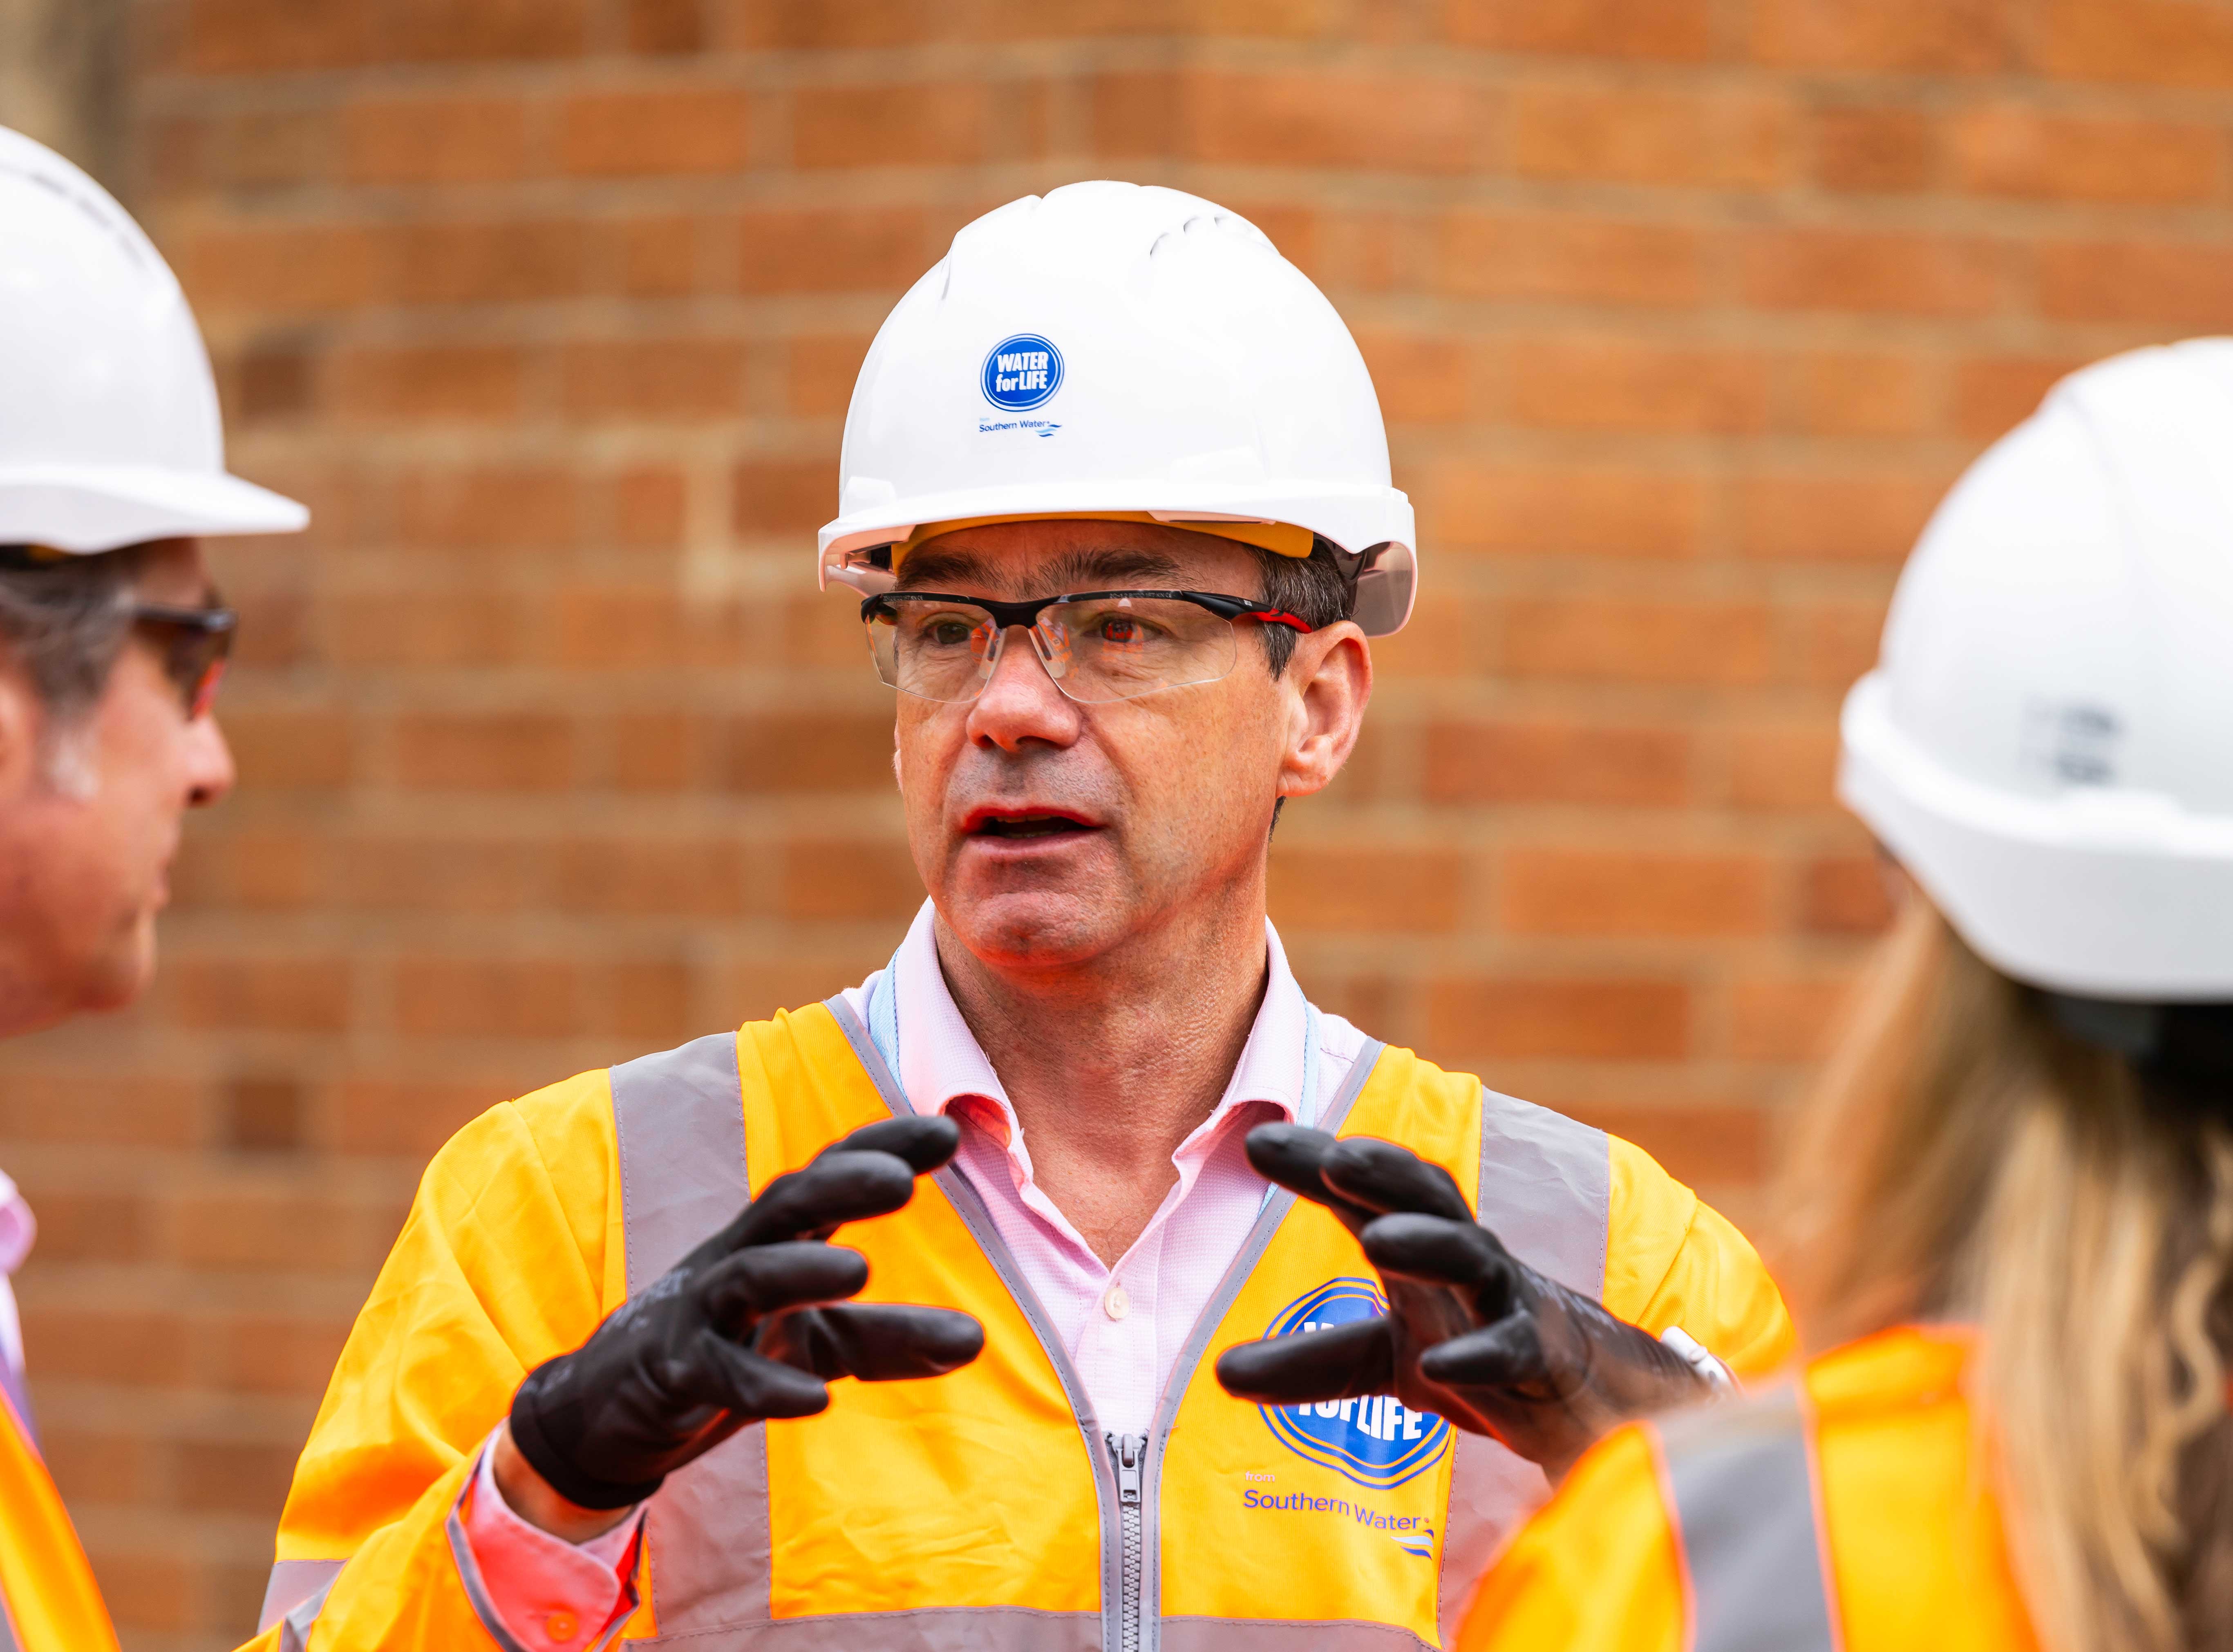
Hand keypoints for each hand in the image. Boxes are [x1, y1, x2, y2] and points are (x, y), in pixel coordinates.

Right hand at [508, 1114, 985, 1509]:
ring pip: (747, 1275)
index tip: (949, 1130)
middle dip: (839, 1184)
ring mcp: (698, 1311)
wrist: (609, 1410)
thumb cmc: (726, 1347)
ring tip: (860, 1270)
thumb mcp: (813, 1340)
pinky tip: (814, 1399)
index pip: (828, 1174)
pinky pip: (716, 1371)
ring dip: (801, 1272)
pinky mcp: (671, 1371)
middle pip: (786, 1203)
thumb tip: (975, 1340)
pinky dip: (764, 1382)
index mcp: (776, 1239)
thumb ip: (887, 1338)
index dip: (881, 1146)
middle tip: (901, 1180)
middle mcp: (737, 1258)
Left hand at [1214, 1125, 1710, 1481]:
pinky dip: (1478, 1355)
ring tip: (1379, 1239)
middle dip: (1383, 1171)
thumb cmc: (1474, 1350)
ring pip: (1475, 1257)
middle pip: (1429, 1195)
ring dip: (1429, 1243)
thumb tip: (1217, 1373)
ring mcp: (1509, 1303)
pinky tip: (1439, 1364)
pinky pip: (1514, 1350)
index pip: (1368, 1189)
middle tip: (1331, 1158)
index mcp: (1422, 1244)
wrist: (1587, 1399)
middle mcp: (1466, 1258)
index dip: (1318, 1159)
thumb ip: (1309, 1361)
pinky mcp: (1545, 1359)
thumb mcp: (1382, 1359)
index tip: (1255, 1139)